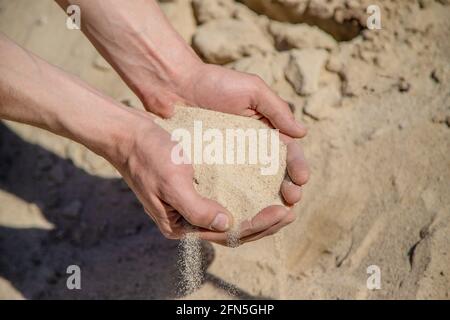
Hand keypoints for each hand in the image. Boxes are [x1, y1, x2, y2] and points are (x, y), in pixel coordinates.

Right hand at [113, 114, 299, 244]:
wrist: (129, 135)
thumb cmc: (148, 156)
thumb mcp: (171, 183)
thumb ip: (197, 209)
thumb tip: (227, 225)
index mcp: (181, 225)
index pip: (228, 234)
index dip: (258, 225)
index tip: (284, 211)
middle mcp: (188, 219)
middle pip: (233, 229)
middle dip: (264, 223)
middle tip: (291, 212)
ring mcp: (192, 204)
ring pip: (232, 215)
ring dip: (257, 211)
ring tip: (283, 203)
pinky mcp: (195, 188)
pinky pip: (226, 197)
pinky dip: (245, 196)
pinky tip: (261, 188)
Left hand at [141, 63, 309, 208]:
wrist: (175, 86)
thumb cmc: (215, 83)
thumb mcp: (252, 90)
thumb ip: (277, 110)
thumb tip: (302, 134)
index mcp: (266, 132)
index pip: (288, 154)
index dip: (298, 167)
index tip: (302, 179)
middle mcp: (252, 151)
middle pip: (276, 176)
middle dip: (288, 189)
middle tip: (292, 198)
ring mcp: (232, 163)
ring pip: (255, 188)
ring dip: (268, 201)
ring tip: (275, 211)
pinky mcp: (211, 170)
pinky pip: (227, 189)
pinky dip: (238, 202)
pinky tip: (245, 212)